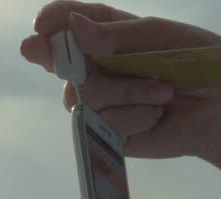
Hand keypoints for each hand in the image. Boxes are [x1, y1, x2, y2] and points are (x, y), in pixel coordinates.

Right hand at [20, 2, 220, 165]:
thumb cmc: (200, 64)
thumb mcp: (164, 38)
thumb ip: (118, 35)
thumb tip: (73, 26)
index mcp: (108, 36)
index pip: (68, 23)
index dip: (52, 22)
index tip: (42, 27)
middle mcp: (96, 68)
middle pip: (63, 64)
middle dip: (77, 63)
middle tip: (116, 65)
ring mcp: (98, 102)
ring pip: (84, 96)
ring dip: (128, 94)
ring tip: (163, 93)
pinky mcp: (104, 133)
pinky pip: (101, 125)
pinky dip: (134, 119)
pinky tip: (155, 116)